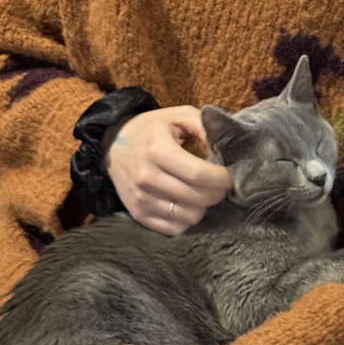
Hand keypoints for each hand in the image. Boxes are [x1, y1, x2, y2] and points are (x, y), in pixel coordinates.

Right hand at [107, 106, 229, 232]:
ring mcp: (142, 199)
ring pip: (189, 216)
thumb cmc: (151, 129)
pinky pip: (175, 228)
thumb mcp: (177, 115)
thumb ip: (204, 125)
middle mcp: (147, 178)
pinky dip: (188, 218)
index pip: (198, 174)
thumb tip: (226, 146)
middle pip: (197, 198)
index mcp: (157, 150)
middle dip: (218, 192)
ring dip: (204, 206)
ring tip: (204, 192)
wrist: (111, 146)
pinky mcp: (139, 215)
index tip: (232, 175)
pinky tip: (189, 203)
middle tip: (221, 183)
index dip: (222, 178)